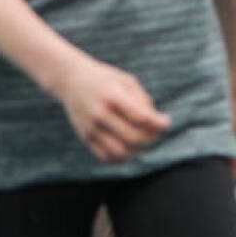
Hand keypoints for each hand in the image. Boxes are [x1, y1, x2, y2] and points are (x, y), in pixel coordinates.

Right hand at [51, 56, 171, 162]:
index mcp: (111, 95)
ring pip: (120, 152)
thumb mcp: (125, 80)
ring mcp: (90, 127)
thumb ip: (142, 101)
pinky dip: (121, 157)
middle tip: (153, 132)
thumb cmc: (103, 79)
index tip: (166, 122)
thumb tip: (156, 125)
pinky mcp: (85, 136)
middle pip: (134, 138)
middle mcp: (99, 113)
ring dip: (137, 151)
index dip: (159, 123)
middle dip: (150, 138)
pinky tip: (127, 147)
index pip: (141, 117)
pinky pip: (106, 157)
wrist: (69, 79)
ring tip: (141, 141)